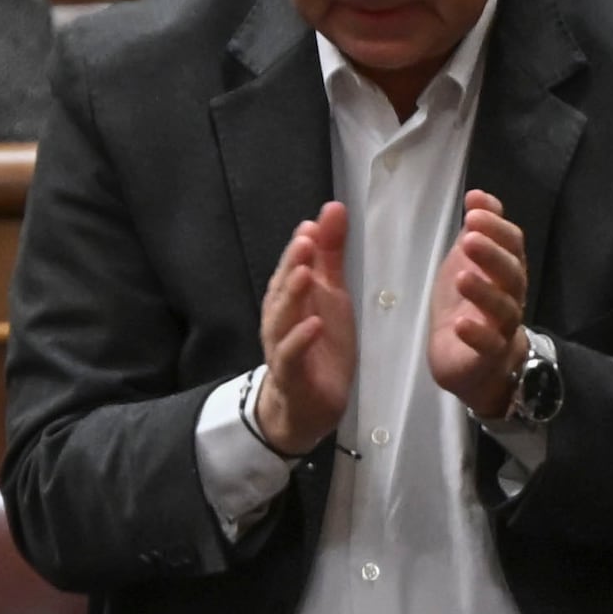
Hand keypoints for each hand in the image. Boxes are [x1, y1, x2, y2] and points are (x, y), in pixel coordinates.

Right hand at [252, 204, 356, 456]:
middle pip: (282, 288)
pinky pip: (290, 355)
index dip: (302, 247)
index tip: (313, 225)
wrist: (309, 404)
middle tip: (305, 240)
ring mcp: (283, 346)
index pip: (292, 267)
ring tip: (305, 275)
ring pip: (281, 319)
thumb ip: (329, 254)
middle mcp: (281, 319)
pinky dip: (300, 340)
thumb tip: (330, 210)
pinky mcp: (292, 375)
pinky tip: (313, 324)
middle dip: (292, 264)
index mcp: (291, 298)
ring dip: (292, 296)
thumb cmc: (319, 345)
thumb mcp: (332, 295)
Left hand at [430, 191, 531, 424]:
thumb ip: (476, 233)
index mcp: (508, 272)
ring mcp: (502, 329)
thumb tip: (478, 196)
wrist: (468, 363)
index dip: (497, 226)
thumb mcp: (466, 264)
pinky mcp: (487, 357)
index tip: (474, 207)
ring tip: (462, 276)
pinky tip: (460, 323)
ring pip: (503, 308)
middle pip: (512, 274)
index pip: (512, 245)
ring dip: (483, 291)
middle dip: (493, 254)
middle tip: (471, 237)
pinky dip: (476, 334)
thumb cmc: (468, 307)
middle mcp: (511, 297)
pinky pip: (488, 346)